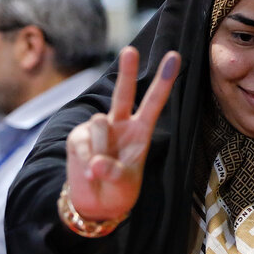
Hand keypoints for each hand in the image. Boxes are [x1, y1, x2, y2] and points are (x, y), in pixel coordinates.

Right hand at [65, 46, 180, 221]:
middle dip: (126, 72)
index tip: (175, 57)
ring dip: (101, 150)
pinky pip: (82, 142)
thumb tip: (95, 163)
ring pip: (100, 125)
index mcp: (141, 130)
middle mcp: (120, 124)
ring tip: (100, 171)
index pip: (154, 102)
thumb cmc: (118, 191)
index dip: (163, 81)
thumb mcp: (125, 184)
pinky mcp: (77, 137)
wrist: (95, 203)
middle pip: (123, 93)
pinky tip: (89, 174)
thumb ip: (113, 172)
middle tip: (130, 50)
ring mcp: (97, 129)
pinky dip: (86, 161)